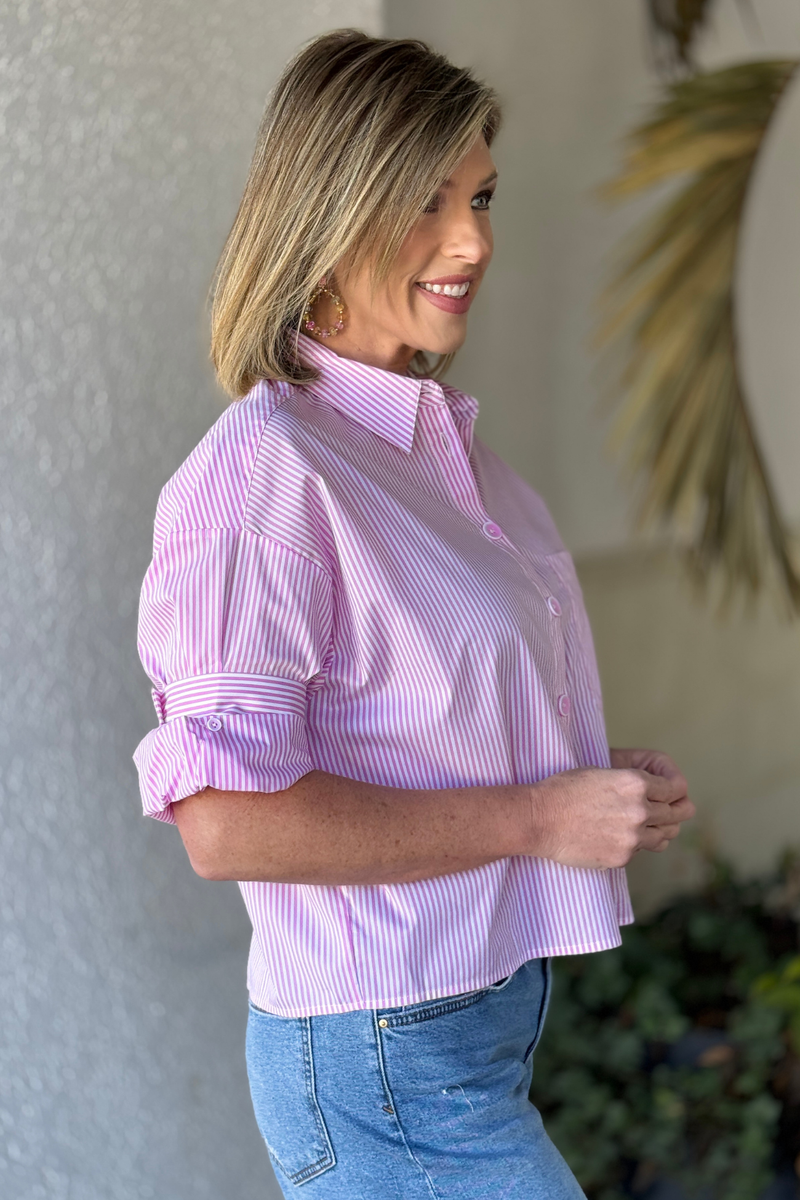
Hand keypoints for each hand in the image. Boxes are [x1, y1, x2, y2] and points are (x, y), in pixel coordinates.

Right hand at [530, 755, 694, 870]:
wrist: (539, 819)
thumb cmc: (564, 790)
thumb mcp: (601, 772)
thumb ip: (633, 781)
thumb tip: (655, 788)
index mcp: (635, 783)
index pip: (677, 788)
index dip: (677, 789)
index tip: (673, 792)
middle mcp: (640, 809)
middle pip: (679, 813)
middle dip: (677, 809)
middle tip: (673, 809)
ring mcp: (633, 836)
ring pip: (666, 835)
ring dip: (660, 828)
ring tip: (650, 824)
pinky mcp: (622, 857)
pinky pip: (642, 850)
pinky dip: (638, 843)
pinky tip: (624, 836)